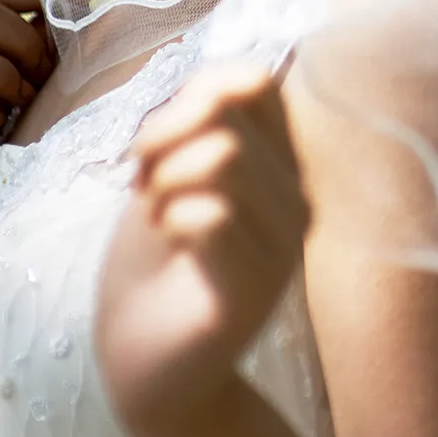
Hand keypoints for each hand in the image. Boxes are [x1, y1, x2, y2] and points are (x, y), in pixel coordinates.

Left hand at [96, 63, 309, 436]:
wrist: (140, 359)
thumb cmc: (155, 257)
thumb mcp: (166, 168)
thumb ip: (197, 118)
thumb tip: (234, 78)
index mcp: (281, 161)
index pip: (255, 81)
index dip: (194, 96)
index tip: (157, 144)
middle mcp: (297, 197)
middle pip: (227, 119)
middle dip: (161, 143)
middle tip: (147, 192)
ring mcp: (282, 246)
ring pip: (222, 159)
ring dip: (163, 184)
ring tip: (159, 219)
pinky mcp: (252, 290)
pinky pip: (212, 217)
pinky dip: (170, 219)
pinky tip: (171, 247)